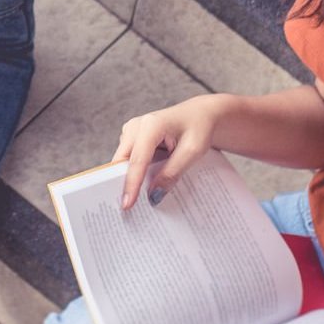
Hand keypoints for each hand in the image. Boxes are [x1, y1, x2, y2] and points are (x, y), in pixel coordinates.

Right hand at [111, 96, 226, 209]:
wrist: (201, 114)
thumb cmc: (199, 129)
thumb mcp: (192, 152)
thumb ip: (172, 173)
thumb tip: (153, 195)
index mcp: (151, 125)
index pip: (138, 160)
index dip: (131, 184)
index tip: (127, 205)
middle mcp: (136, 125)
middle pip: (122, 160)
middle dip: (122, 183)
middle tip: (126, 208)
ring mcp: (132, 130)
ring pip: (123, 161)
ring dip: (129, 179)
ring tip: (135, 201)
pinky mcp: (132, 137)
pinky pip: (129, 159)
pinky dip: (135, 173)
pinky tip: (143, 186)